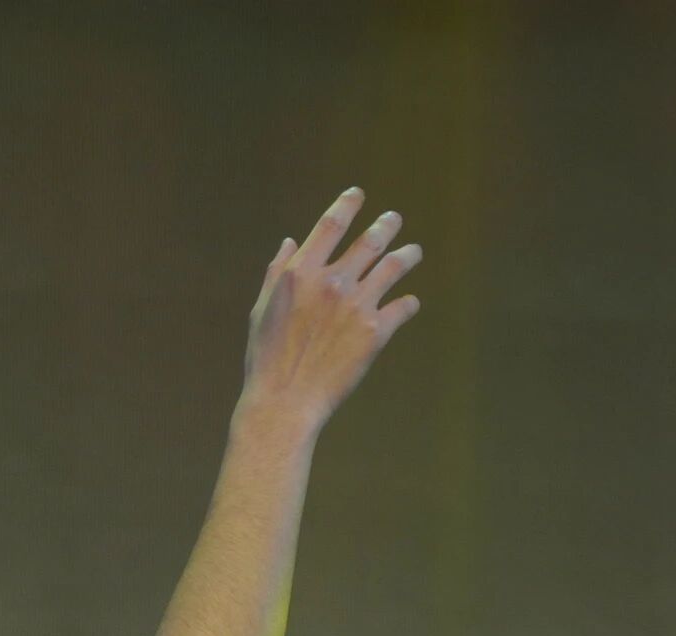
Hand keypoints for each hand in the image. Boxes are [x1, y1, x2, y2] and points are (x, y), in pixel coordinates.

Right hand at [239, 188, 421, 430]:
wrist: (285, 402)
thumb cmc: (266, 358)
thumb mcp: (262, 309)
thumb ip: (278, 271)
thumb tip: (292, 241)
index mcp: (301, 272)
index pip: (331, 225)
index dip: (347, 205)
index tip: (358, 195)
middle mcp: (332, 282)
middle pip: (369, 241)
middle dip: (386, 226)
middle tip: (394, 220)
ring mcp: (357, 306)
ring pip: (393, 267)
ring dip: (406, 256)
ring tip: (413, 252)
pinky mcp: (375, 333)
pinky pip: (402, 308)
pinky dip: (408, 303)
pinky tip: (409, 302)